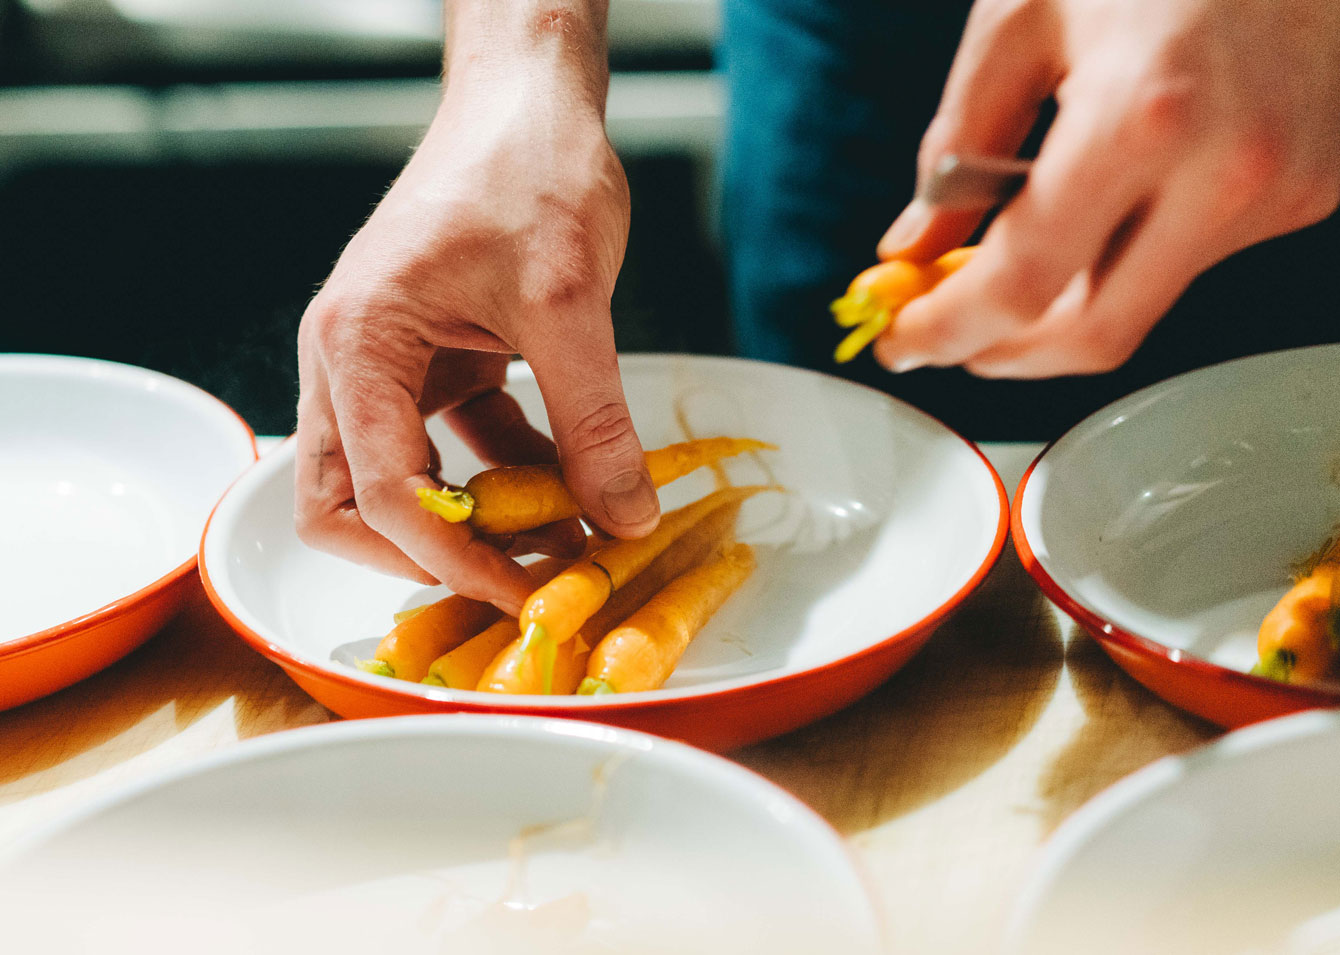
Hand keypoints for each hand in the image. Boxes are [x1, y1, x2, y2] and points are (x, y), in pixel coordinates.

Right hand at [294, 25, 656, 614]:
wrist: (530, 102)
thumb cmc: (528, 171)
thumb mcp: (569, 301)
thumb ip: (594, 420)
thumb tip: (627, 518)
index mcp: (358, 345)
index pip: (379, 492)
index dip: (450, 558)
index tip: (523, 595)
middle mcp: (353, 362)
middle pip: (352, 503)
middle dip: (431, 554)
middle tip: (519, 582)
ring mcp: (392, 363)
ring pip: (408, 480)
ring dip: (480, 520)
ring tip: (566, 542)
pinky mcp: (438, 359)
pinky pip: (462, 441)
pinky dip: (510, 471)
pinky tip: (576, 483)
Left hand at [875, 0, 1339, 377]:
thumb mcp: (1024, 15)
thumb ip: (959, 141)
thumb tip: (918, 241)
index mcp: (1140, 117)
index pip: (1021, 283)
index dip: (946, 330)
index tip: (904, 339)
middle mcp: (1225, 170)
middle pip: (1091, 335)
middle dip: (1003, 352)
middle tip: (951, 334)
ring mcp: (1279, 190)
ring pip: (1143, 304)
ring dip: (1063, 305)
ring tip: (1016, 257)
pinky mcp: (1309, 192)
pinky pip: (1192, 260)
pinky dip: (1128, 258)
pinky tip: (1107, 207)